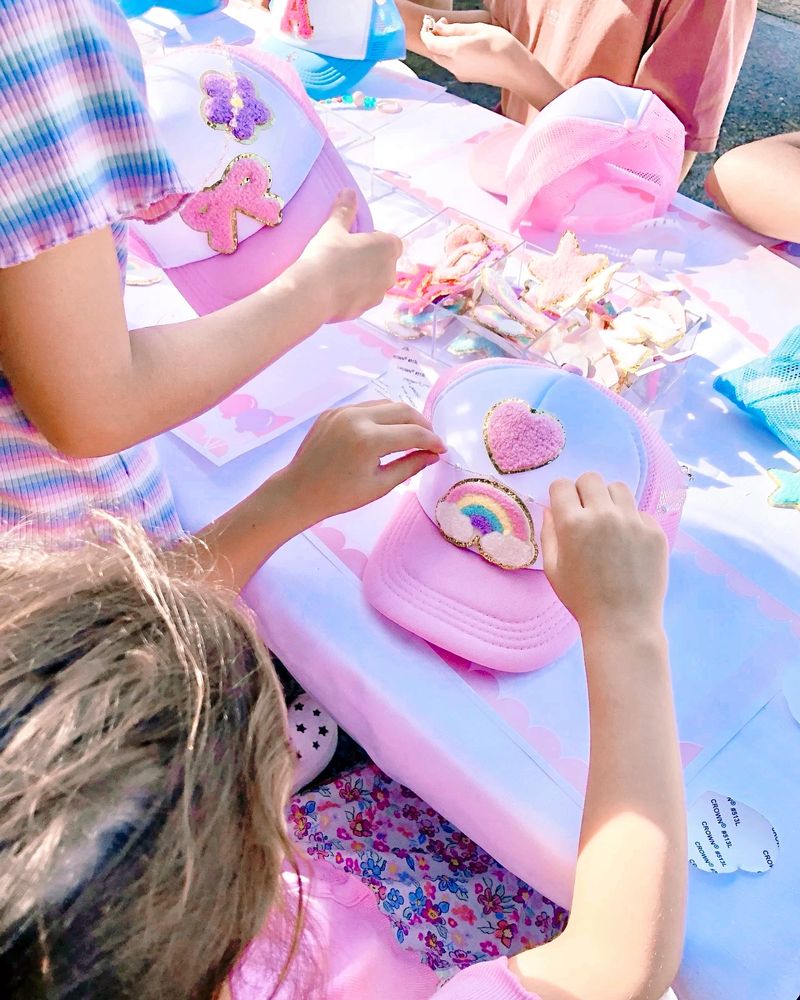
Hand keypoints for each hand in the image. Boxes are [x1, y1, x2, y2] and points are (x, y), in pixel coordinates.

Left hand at [280, 400, 444, 524]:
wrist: (299, 491)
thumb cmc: (340, 495)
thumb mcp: (380, 485)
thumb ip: (410, 466)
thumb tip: (432, 455)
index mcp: (369, 440)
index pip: (413, 433)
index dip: (432, 441)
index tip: (442, 450)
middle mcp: (356, 418)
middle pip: (403, 410)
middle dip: (422, 424)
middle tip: (430, 440)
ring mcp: (343, 411)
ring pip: (385, 404)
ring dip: (403, 417)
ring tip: (411, 434)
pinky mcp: (333, 411)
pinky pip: (366, 407)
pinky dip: (381, 416)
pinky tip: (386, 432)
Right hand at [295, 190, 401, 322]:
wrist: (313, 293)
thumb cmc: (327, 255)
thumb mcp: (333, 228)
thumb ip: (344, 210)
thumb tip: (348, 191)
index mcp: (388, 248)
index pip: (390, 241)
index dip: (373, 240)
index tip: (354, 241)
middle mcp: (390, 272)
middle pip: (384, 262)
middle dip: (369, 259)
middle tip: (344, 257)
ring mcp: (379, 294)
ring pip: (374, 281)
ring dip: (363, 277)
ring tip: (337, 274)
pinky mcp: (366, 310)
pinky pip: (362, 297)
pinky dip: (353, 293)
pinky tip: (334, 290)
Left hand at [419, 18, 524, 86]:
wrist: (516, 71)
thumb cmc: (502, 46)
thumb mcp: (479, 30)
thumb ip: (456, 29)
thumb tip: (439, 27)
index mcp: (456, 50)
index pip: (430, 42)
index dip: (425, 31)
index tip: (428, 21)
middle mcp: (454, 65)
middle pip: (433, 52)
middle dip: (432, 38)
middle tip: (440, 24)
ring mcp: (459, 73)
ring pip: (441, 59)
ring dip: (440, 46)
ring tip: (452, 32)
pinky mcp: (465, 77)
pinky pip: (450, 64)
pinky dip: (448, 53)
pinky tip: (460, 45)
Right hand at [541, 473, 667, 635]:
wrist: (623, 622)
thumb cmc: (581, 598)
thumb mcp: (553, 568)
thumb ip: (549, 533)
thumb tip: (552, 509)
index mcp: (573, 524)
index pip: (562, 485)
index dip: (560, 495)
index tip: (564, 507)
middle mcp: (603, 515)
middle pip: (591, 479)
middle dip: (583, 492)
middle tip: (586, 513)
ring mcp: (632, 521)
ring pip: (618, 488)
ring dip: (609, 500)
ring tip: (609, 523)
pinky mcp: (654, 531)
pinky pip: (639, 511)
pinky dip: (631, 521)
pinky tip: (627, 544)